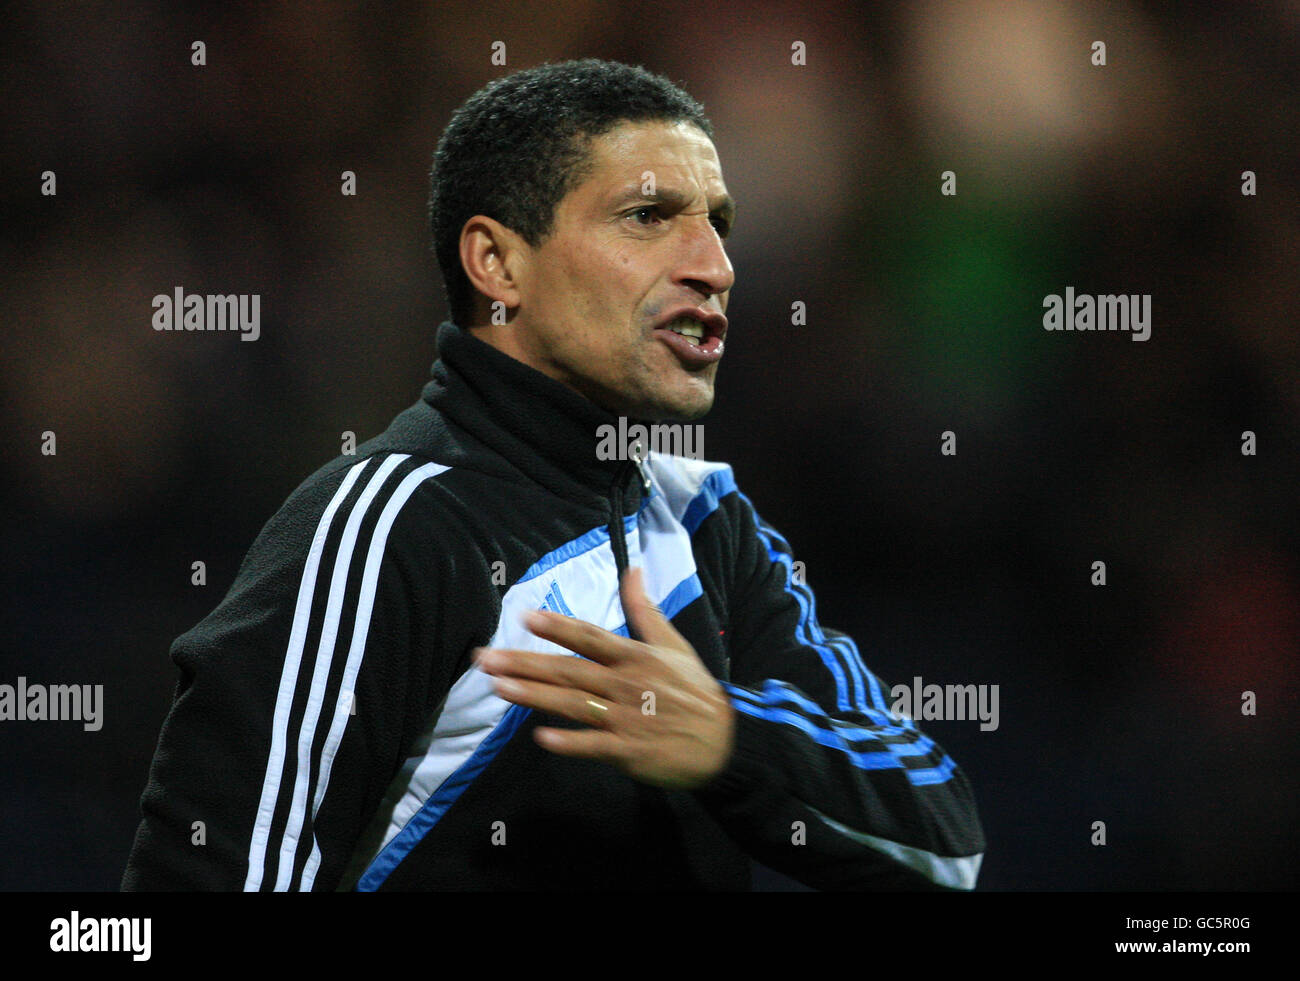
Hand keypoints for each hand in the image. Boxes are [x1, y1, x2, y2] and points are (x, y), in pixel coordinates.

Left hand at [473, 567, 735, 789]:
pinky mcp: (628, 751)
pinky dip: (569, 742)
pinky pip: (594, 746)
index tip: (526, 618)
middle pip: (569, 671)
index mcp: (635, 657)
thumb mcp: (673, 643)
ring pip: (573, 704)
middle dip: (525, 663)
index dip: (559, 627)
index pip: (590, 637)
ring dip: (535, 696)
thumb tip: (633, 569)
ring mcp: (626, 718)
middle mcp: (626, 684)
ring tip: (499, 688)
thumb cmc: (693, 690)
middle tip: (485, 659)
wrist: (724, 740)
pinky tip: (541, 738)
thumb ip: (645, 609)